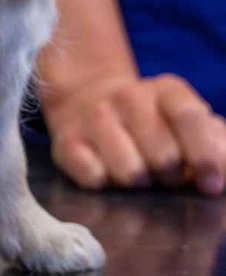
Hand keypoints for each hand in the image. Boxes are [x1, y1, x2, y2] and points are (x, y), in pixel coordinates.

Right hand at [46, 73, 225, 195]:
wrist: (87, 102)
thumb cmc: (152, 124)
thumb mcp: (189, 123)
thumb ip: (217, 143)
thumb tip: (224, 171)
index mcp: (167, 90)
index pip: (190, 118)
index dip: (205, 156)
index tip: (211, 185)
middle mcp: (127, 97)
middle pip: (163, 155)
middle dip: (171, 176)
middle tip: (165, 174)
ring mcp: (94, 117)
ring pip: (130, 172)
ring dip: (139, 183)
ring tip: (138, 173)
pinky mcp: (66, 141)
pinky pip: (94, 178)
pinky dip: (105, 183)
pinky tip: (106, 170)